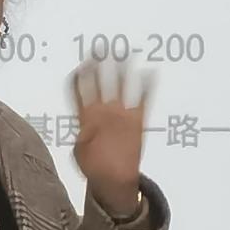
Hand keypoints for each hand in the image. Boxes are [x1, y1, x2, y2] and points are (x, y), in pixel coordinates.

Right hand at [70, 57, 152, 216]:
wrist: (117, 179)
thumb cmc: (95, 166)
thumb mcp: (78, 149)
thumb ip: (82, 129)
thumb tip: (85, 119)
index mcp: (86, 118)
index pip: (79, 90)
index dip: (79, 75)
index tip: (81, 64)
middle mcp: (104, 111)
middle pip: (100, 82)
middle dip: (99, 66)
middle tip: (99, 51)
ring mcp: (122, 114)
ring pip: (121, 85)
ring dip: (122, 69)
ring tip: (125, 55)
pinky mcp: (139, 120)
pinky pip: (144, 99)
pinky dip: (147, 85)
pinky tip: (150, 72)